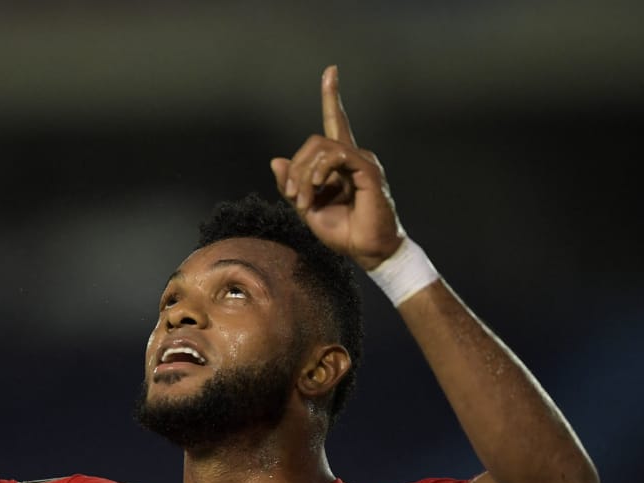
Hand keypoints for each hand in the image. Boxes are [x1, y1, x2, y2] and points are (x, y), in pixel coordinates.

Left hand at [271, 66, 403, 269]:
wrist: (367, 251)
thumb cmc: (343, 232)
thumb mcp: (308, 208)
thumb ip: (292, 186)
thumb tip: (276, 161)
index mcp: (341, 164)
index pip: (336, 122)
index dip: (332, 96)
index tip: (331, 71)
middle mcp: (354, 156)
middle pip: (314, 141)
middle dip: (295, 169)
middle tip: (293, 197)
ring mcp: (362, 161)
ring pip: (321, 148)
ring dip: (303, 176)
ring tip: (303, 201)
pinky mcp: (368, 169)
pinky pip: (335, 156)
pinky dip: (317, 173)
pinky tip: (317, 192)